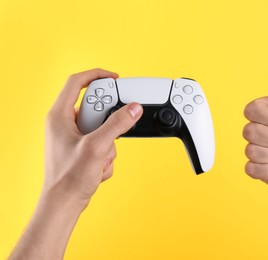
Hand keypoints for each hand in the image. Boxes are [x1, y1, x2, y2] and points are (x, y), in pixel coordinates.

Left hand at [44, 68, 142, 207]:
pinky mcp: (83, 148)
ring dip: (109, 145)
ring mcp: (74, 137)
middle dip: (109, 123)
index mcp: (60, 116)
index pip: (76, 82)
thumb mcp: (97, 147)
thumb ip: (117, 125)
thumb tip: (133, 108)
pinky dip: (106, 155)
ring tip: (99, 159)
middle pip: (95, 107)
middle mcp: (65, 124)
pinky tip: (97, 168)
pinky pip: (103, 142)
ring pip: (102, 127)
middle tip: (112, 133)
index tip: (115, 79)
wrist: (65, 203)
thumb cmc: (69, 178)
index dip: (97, 75)